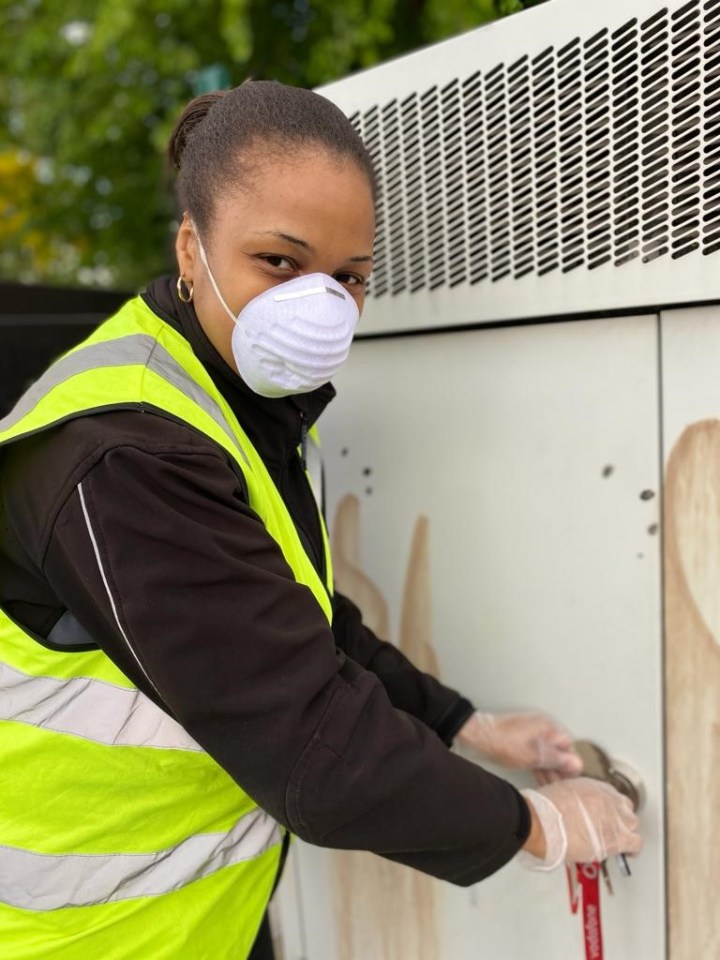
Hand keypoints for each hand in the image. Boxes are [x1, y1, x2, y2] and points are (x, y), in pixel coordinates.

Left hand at [456, 711, 582, 776]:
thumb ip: (557, 760)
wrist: (477, 736)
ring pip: (546, 755)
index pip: (568, 745)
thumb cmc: (503, 742)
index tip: (573, 778)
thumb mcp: (534, 756)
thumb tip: (577, 763)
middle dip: (561, 769)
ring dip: (550, 771)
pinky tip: (542, 782)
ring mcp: (530, 735)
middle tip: (565, 787)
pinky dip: (539, 767)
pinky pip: (535, 755)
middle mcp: (540, 729)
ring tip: (555, 790)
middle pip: (557, 750)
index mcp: (547, 727)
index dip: (571, 763)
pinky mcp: (520, 742)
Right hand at [518, 777, 641, 869]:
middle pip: (625, 809)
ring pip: (633, 824)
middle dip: (619, 819)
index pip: (613, 796)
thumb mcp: (562, 792)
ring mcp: (616, 818)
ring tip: (616, 840)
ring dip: (625, 832)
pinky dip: (632, 850)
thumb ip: (576, 798)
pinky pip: (636, 844)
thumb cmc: (547, 809)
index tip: (604, 815)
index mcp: (595, 787)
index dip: (609, 809)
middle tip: (608, 828)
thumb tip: (577, 807)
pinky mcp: (618, 838)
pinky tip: (626, 854)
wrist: (547, 823)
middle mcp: (609, 799)